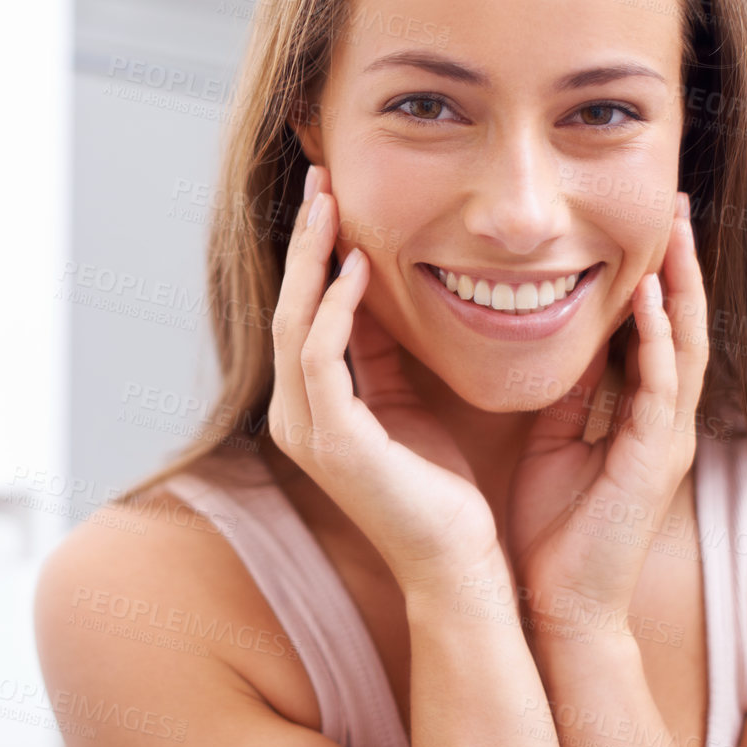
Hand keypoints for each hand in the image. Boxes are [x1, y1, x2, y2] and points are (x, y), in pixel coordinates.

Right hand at [267, 165, 501, 594]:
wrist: (458, 567)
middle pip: (288, 308)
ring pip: (295, 322)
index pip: (302, 315)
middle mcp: (294, 417)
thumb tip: (376, 291)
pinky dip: (335, 307)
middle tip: (321, 179)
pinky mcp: (333, 439)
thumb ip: (383, 355)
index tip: (333, 200)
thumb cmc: (443, 495)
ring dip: (312, 259)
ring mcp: (306, 430)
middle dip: (304, 242)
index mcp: (311, 410)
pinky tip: (356, 267)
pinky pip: (321, 355)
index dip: (314, 255)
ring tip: (331, 204)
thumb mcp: (408, 405)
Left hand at [506, 191, 708, 639]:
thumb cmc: (552, 531)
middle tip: (676, 204)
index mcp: (639, 416)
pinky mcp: (652, 461)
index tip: (645, 223)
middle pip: (683, 325)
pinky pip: (662, 388)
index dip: (655, 277)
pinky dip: (658, 340)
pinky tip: (649, 298)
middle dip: (681, 265)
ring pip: (684, 346)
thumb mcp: (553, 443)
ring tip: (675, 231)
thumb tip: (552, 342)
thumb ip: (568, 396)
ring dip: (680, 287)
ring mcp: (665, 440)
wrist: (558, 606)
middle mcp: (663, 422)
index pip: (656, 331)